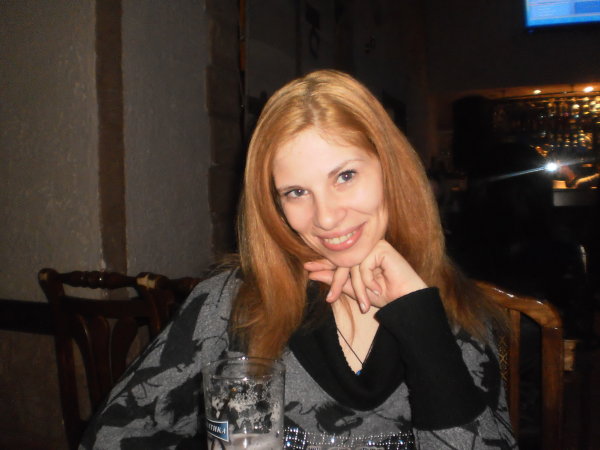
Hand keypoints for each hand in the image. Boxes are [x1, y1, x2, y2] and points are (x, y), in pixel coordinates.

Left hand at [304, 240, 426, 312]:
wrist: (405, 299)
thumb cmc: (384, 294)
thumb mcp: (354, 289)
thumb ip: (336, 280)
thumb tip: (312, 273)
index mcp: (359, 253)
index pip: (338, 258)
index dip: (323, 264)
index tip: (308, 269)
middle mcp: (365, 247)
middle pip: (342, 260)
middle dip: (337, 282)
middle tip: (330, 298)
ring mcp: (373, 245)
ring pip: (352, 265)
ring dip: (358, 287)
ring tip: (365, 304)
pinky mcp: (381, 247)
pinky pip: (363, 265)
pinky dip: (368, 280)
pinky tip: (378, 288)